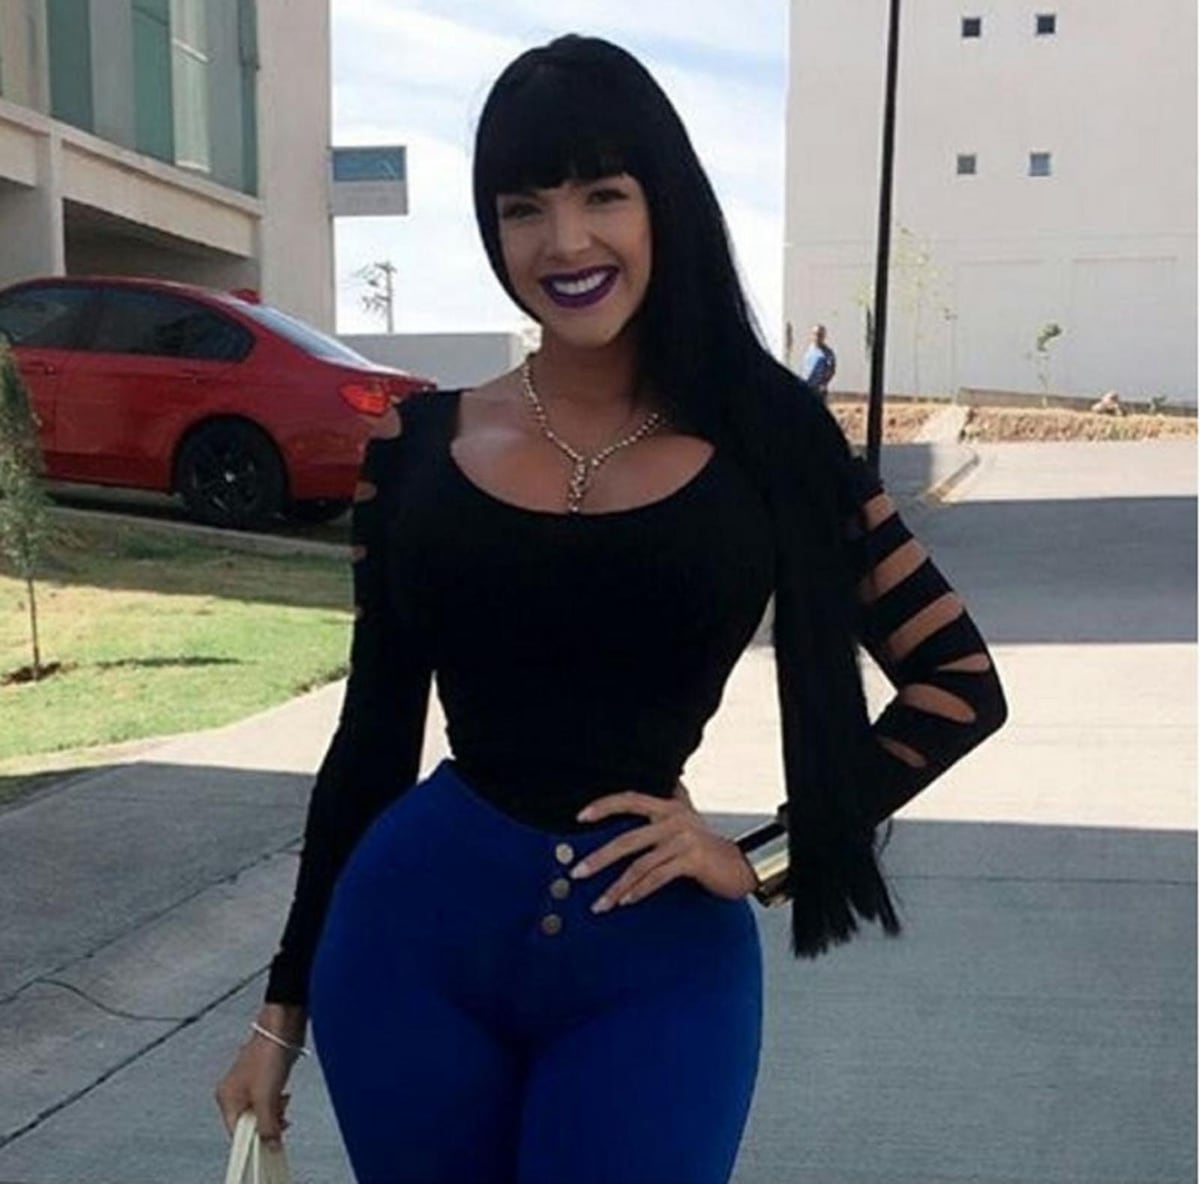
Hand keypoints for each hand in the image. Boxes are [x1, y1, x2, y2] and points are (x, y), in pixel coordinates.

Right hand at [214, 1006, 304, 1148]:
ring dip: (274, 1111)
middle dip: (266, 1122)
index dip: (253, 1139)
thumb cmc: (268, 1052)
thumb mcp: (266, 1096)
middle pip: (249, 1122)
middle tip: (280, 1118)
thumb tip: (270, 1145)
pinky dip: (278, 1101)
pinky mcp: (264, 1077)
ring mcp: (250, 1084)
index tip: (269, 1143)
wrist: (283, 1026)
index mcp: (226, 1097)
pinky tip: (284, 1094)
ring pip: (261, 1110)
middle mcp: (234, 1092)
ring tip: (282, 1101)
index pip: (235, 1132)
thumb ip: (267, 1124)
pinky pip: (269, 1099)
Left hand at [571, 782, 756, 911]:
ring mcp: (684, 840)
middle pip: (627, 838)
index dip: (604, 806)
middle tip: (578, 871)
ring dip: (616, 887)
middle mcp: (674, 819)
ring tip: (599, 903)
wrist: (742, 864)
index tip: (580, 817)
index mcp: (668, 806)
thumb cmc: (709, 845)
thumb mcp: (687, 817)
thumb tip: (658, 783)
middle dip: (599, 858)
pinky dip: (639, 891)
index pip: (630, 799)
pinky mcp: (692, 860)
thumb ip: (669, 800)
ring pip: (640, 864)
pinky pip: (658, 877)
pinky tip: (626, 902)